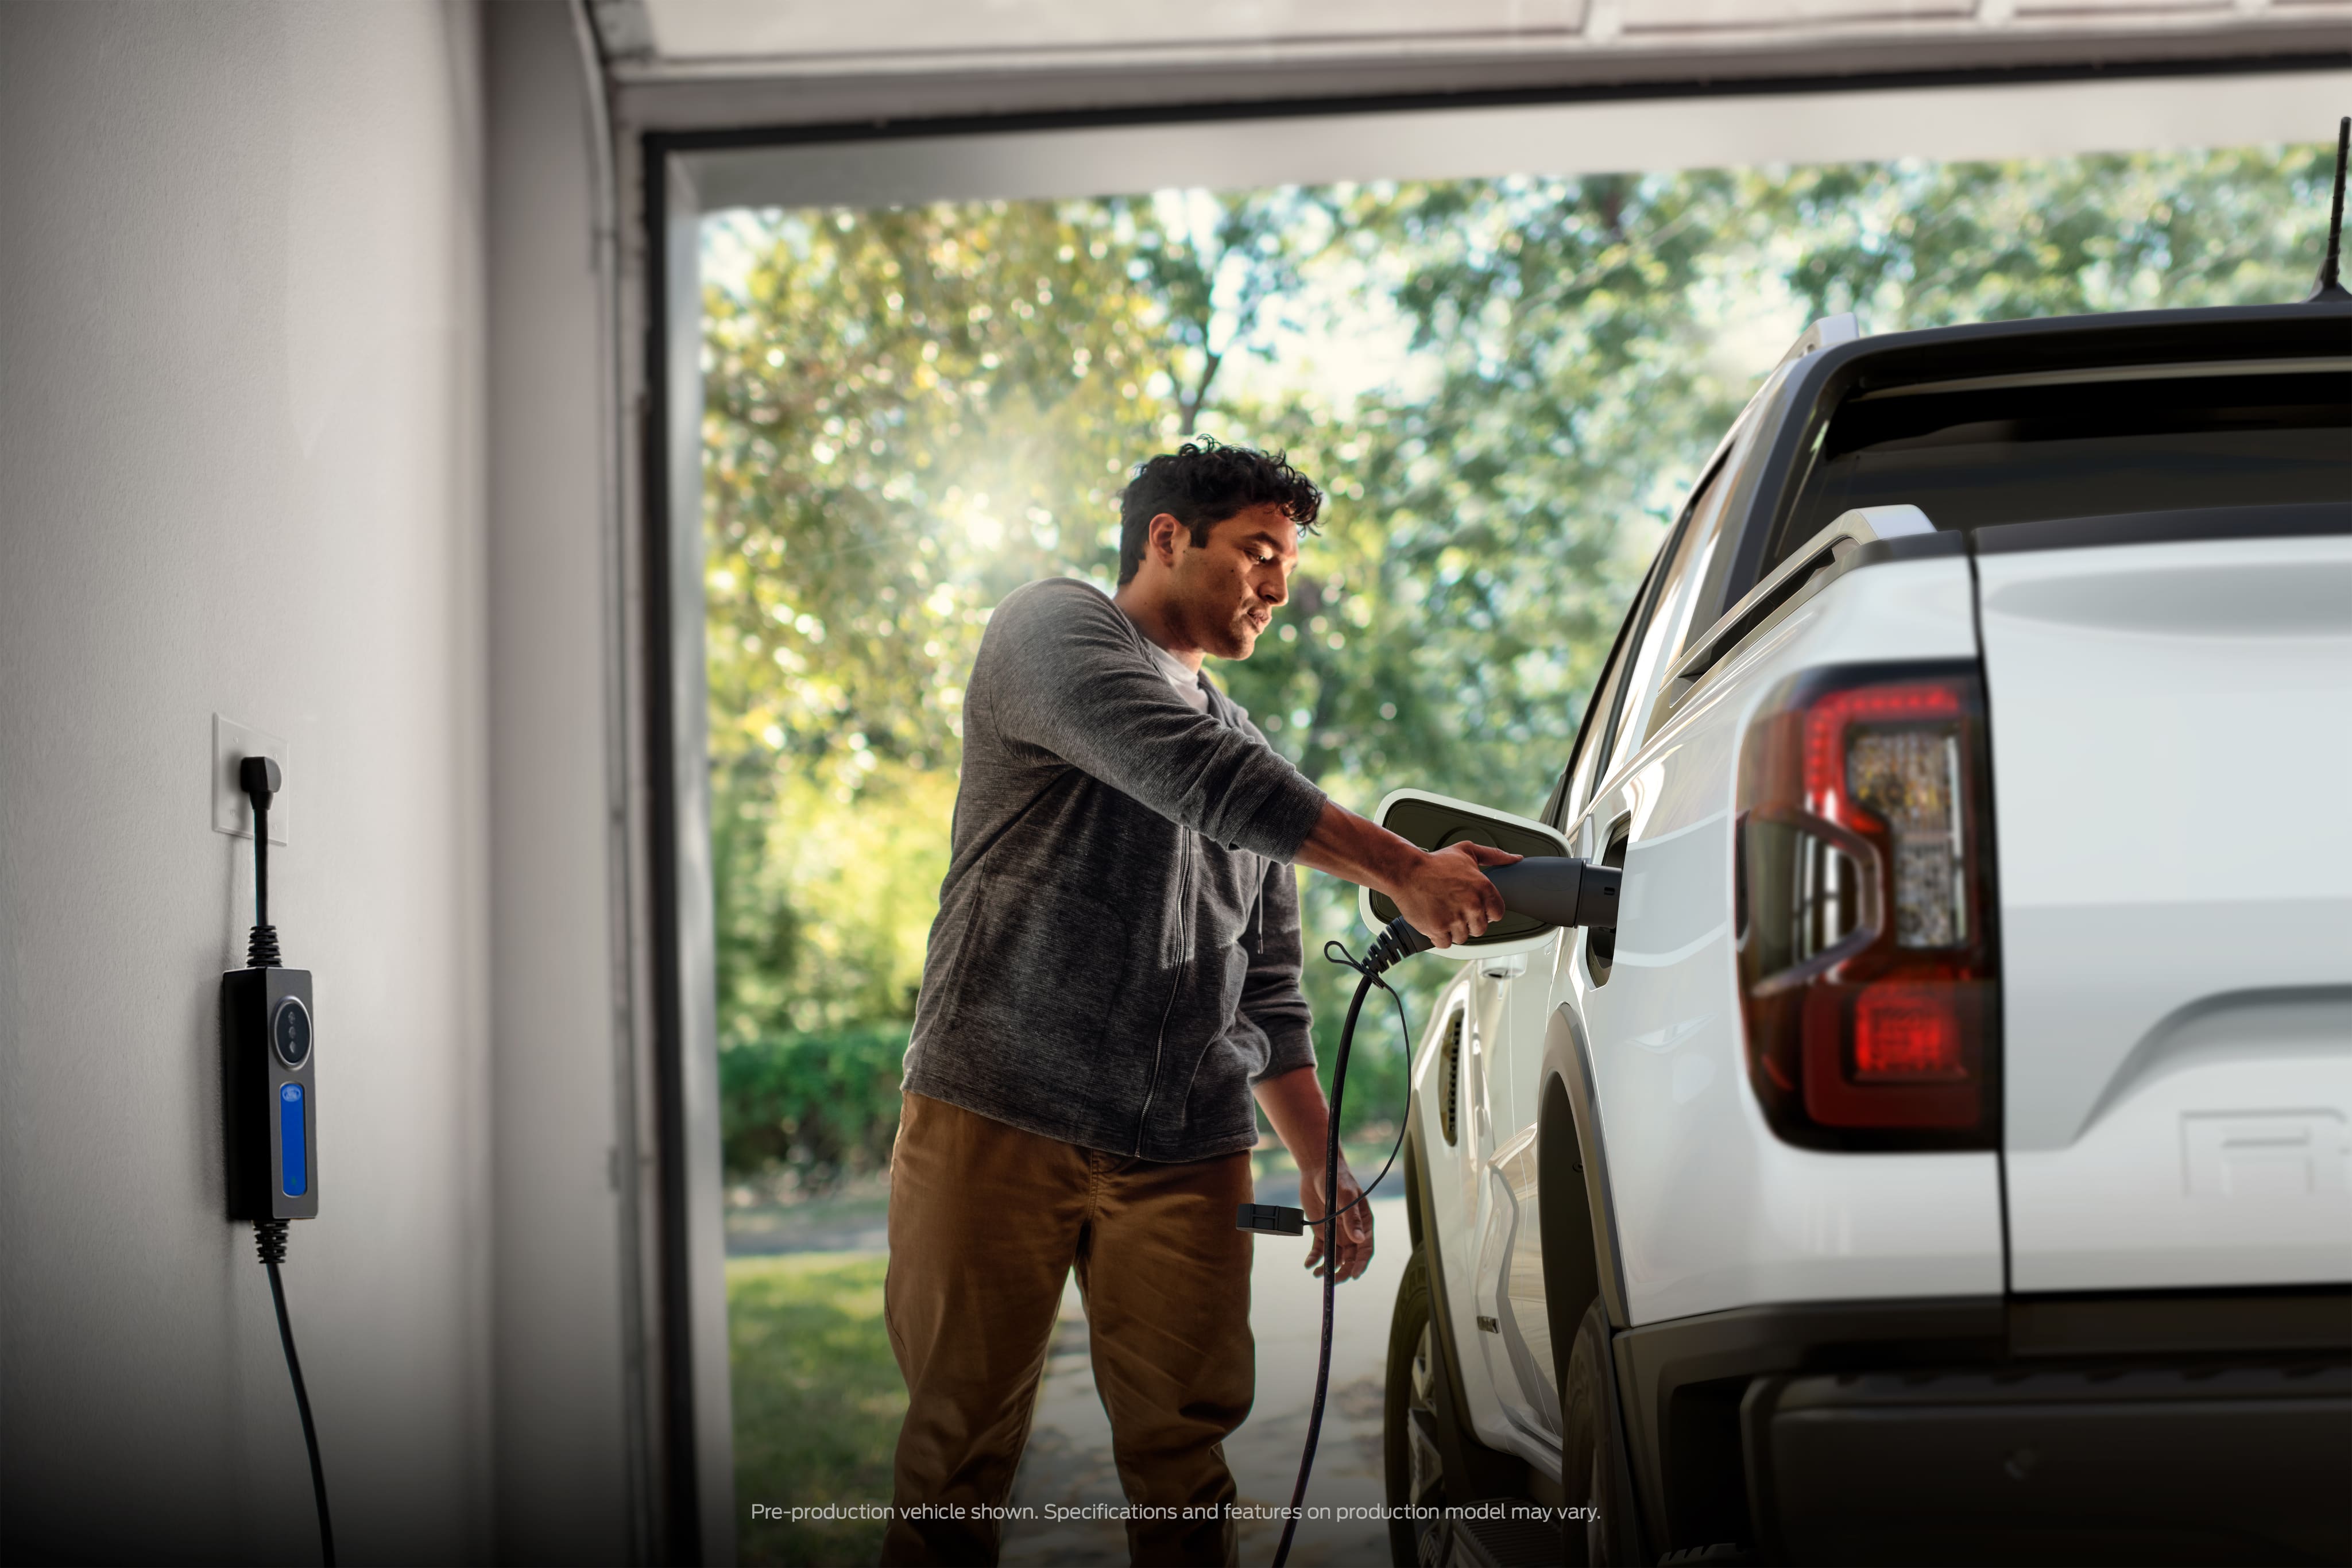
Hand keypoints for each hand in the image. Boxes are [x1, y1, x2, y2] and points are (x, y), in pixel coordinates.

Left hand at [1301, 1159, 1374, 1282]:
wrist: (1317, 1170)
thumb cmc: (1336, 1179)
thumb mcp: (1345, 1196)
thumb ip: (1351, 1217)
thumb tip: (1360, 1240)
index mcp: (1364, 1223)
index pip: (1366, 1248)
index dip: (1361, 1264)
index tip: (1354, 1275)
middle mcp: (1352, 1231)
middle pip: (1351, 1258)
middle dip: (1343, 1271)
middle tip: (1333, 1280)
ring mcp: (1337, 1232)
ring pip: (1335, 1257)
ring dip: (1328, 1268)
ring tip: (1317, 1274)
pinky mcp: (1322, 1231)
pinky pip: (1319, 1250)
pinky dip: (1315, 1258)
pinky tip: (1308, 1264)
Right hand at [1391, 841, 1519, 948]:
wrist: (1405, 870)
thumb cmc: (1435, 862)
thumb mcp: (1468, 851)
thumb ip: (1494, 856)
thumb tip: (1515, 858)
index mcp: (1484, 888)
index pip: (1497, 914)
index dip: (1486, 911)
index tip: (1474, 906)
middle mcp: (1472, 905)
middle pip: (1480, 928)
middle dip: (1469, 921)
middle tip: (1456, 909)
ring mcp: (1455, 919)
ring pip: (1463, 937)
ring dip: (1454, 929)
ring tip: (1443, 912)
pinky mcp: (1438, 929)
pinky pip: (1446, 943)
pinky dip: (1439, 936)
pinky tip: (1435, 920)